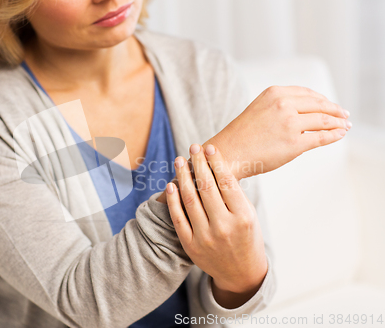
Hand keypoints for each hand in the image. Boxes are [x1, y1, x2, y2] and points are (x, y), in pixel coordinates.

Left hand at [166, 143, 267, 306]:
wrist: (241, 273)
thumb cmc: (247, 237)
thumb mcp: (249, 215)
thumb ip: (233, 194)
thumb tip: (214, 164)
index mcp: (243, 217)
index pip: (226, 182)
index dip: (216, 162)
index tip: (209, 148)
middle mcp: (224, 227)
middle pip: (206, 187)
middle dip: (198, 163)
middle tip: (193, 147)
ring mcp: (205, 237)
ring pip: (190, 199)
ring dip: (182, 176)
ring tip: (180, 161)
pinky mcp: (191, 245)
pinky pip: (178, 218)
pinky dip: (173, 200)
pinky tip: (171, 184)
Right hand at [206, 86, 351, 179]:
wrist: (227, 153)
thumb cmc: (242, 136)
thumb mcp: (260, 110)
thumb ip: (282, 107)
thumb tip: (308, 115)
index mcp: (274, 93)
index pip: (307, 93)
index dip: (323, 100)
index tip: (331, 105)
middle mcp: (283, 104)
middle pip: (320, 104)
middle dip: (335, 110)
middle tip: (344, 115)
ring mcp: (289, 123)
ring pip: (324, 120)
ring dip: (338, 123)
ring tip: (344, 126)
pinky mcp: (294, 142)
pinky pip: (322, 137)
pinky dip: (334, 135)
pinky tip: (339, 135)